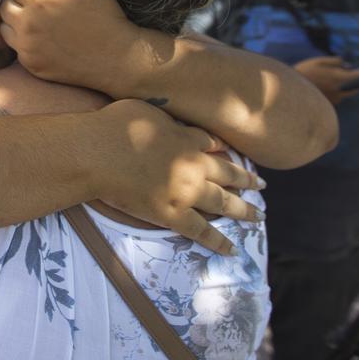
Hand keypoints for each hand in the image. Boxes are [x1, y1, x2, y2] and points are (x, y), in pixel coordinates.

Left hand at [0, 0, 139, 94]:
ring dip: (16, 23)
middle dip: (18, 4)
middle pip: (5, 8)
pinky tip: (43, 41)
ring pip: (5, 29)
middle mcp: (27, 25)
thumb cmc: (105, 16)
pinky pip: (16, 50)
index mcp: (38, 1)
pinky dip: (24, 43)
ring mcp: (27, 48)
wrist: (117, 57)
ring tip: (37, 24)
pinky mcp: (31, 65)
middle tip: (39, 8)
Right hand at [91, 99, 265, 255]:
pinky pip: (201, 232)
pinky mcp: (171, 215)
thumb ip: (166, 120)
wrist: (96, 153)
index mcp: (187, 139)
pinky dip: (219, 241)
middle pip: (228, 174)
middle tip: (263, 186)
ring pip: (223, 203)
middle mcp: (193, 166)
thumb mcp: (145, 110)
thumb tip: (170, 124)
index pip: (214, 145)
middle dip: (247, 180)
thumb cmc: (114, 126)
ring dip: (244, 210)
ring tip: (259, 216)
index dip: (224, 151)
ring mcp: (185, 192)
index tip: (232, 156)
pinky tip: (233, 249)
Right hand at [293, 56, 358, 104]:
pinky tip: (321, 88)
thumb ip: (335, 61)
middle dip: (355, 82)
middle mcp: (338, 90)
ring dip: (342, 87)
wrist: (290, 91)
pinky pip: (336, 97)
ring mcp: (334, 99)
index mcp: (337, 78)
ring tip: (327, 80)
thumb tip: (347, 65)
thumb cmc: (303, 73)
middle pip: (355, 88)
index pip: (358, 76)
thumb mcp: (318, 61)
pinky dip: (333, 92)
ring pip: (345, 93)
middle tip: (350, 75)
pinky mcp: (328, 105)